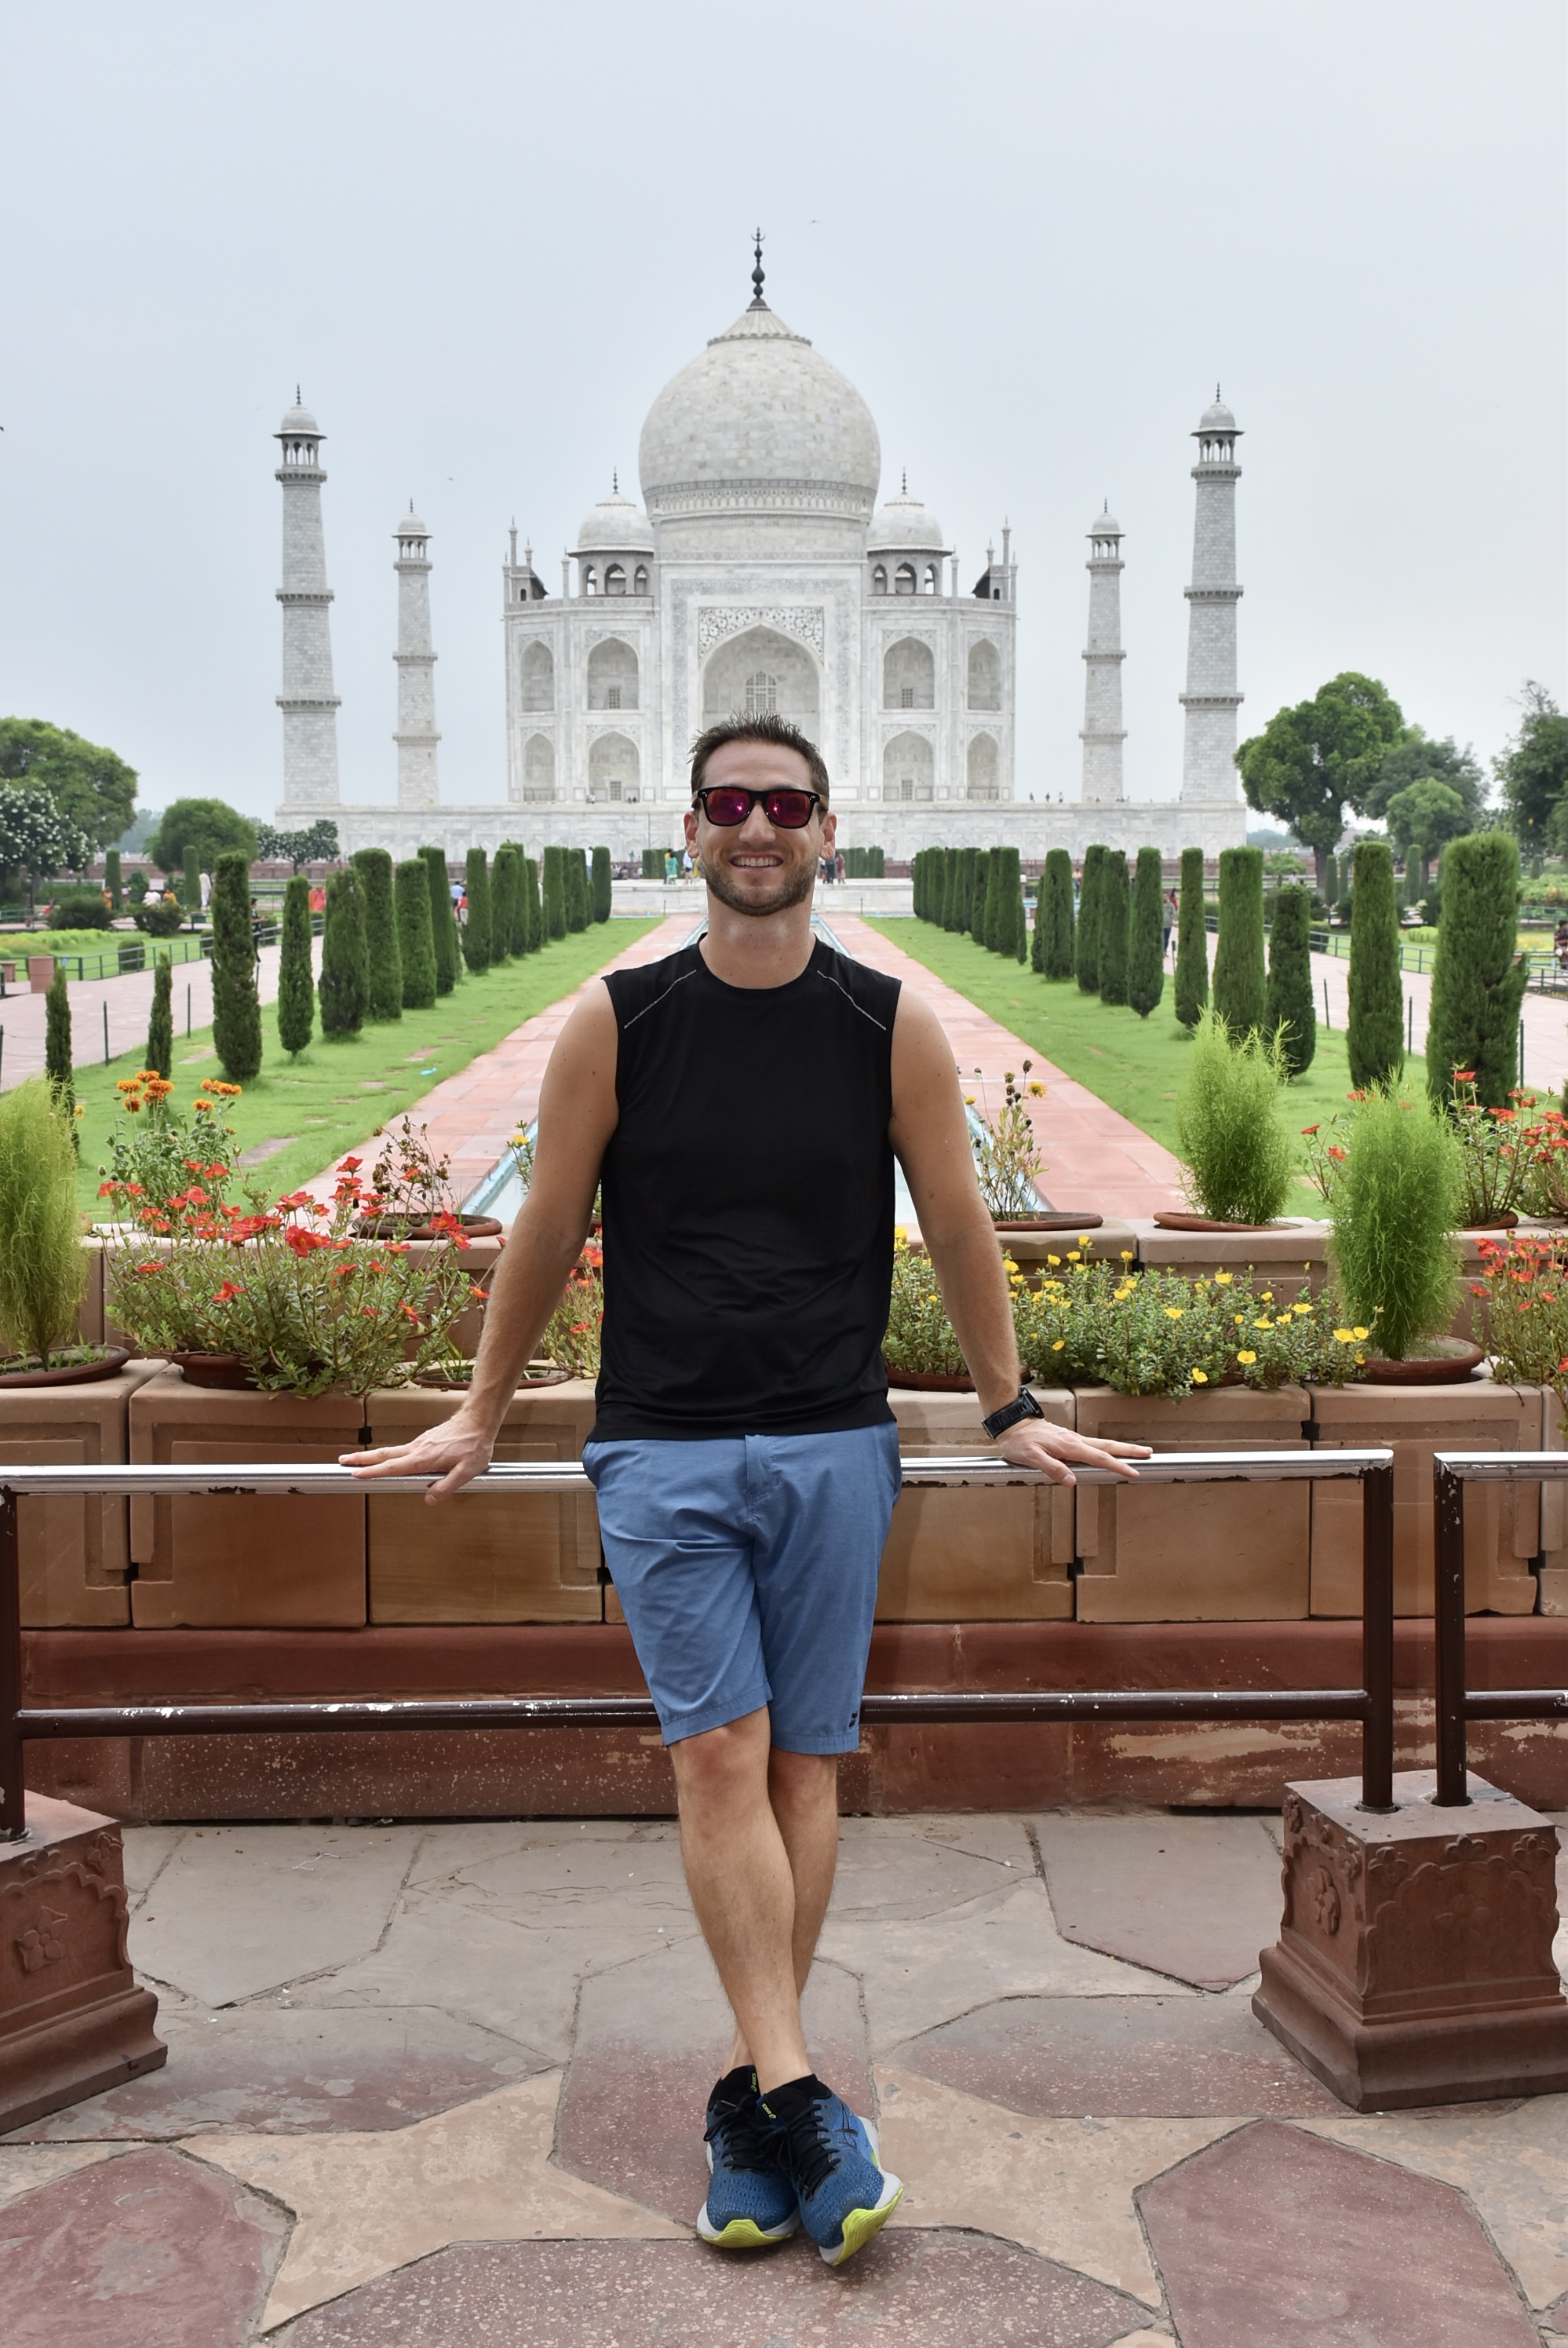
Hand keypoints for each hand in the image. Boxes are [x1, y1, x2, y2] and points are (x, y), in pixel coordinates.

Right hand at [340, 1415, 496, 1504]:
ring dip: (371, 1456)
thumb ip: (447, 1486)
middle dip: (360, 1459)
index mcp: (424, 1458)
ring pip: (391, 1451)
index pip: (392, 1467)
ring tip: (355, 1460)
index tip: (354, 1474)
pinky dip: (387, 1455)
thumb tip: (428, 1499)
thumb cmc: (474, 1445)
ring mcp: (420, 1443)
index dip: (372, 1472)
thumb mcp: (467, 1471)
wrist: (479, 1420)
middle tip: (340, 1462)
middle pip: (383, 1455)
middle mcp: (417, 1448)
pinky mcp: (425, 1440)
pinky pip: (401, 1449)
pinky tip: (388, 1460)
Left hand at [992, 1419, 1149, 1486]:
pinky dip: (1107, 1448)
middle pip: (1107, 1446)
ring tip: (1137, 1452)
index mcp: (1069, 1446)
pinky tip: (1109, 1453)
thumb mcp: (1031, 1458)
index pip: (1099, 1458)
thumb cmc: (1019, 1442)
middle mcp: (1075, 1440)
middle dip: (1129, 1451)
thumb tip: (1072, 1481)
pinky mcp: (1068, 1440)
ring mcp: (1072, 1439)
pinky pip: (1093, 1445)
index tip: (1133, 1472)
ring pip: (1102, 1444)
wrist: (1011, 1424)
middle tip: (1149, 1454)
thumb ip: (1052, 1468)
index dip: (1117, 1466)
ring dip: (1121, 1448)